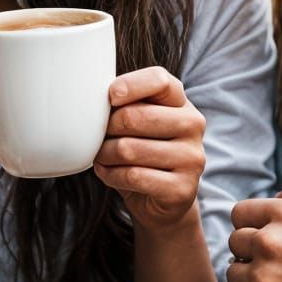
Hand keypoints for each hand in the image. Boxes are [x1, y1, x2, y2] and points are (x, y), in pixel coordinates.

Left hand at [93, 67, 204, 235]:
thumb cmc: (142, 151)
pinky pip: (132, 176)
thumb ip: (124, 103)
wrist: (163, 201)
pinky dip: (110, 175)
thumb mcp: (138, 121)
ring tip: (102, 156)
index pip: (159, 80)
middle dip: (107, 128)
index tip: (111, 98)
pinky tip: (109, 173)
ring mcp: (191, 158)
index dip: (129, 85)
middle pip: (135, 116)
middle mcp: (192, 126)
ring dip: (104, 154)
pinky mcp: (182, 189)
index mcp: (181, 102)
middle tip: (100, 136)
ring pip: (128, 149)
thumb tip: (89, 96)